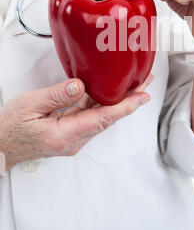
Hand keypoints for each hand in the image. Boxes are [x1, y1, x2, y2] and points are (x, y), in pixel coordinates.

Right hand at [0, 76, 151, 170]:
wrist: (0, 146)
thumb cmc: (10, 127)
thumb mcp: (30, 105)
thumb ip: (56, 95)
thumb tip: (80, 85)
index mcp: (63, 135)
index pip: (102, 119)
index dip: (125, 107)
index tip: (142, 97)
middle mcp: (73, 141)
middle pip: (107, 118)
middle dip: (128, 101)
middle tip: (144, 83)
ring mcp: (73, 139)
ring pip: (101, 118)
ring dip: (118, 102)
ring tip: (133, 86)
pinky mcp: (70, 134)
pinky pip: (91, 118)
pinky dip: (103, 104)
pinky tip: (110, 92)